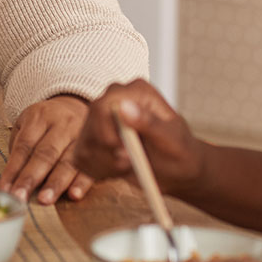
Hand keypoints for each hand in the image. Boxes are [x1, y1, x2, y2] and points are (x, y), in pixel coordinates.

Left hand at [0, 94, 93, 204]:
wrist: (75, 105)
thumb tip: (12, 181)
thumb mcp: (27, 124)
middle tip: (21, 197)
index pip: (25, 145)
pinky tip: (74, 195)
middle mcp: (62, 124)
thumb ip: (20, 148)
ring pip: (68, 161)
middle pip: (46, 153)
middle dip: (32, 177)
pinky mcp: (95, 147)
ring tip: (45, 200)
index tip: (5, 190)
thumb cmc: (45, 122)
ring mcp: (81, 135)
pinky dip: (81, 183)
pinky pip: (89, 166)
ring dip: (56, 183)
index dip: (14, 169)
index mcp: (40, 117)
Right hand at [74, 79, 204, 196]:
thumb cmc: (180, 151)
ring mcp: (103, 119)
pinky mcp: (95, 138)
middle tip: (128, 161)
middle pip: (90, 125)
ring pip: (85, 143)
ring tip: (128, 165)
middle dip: (107, 152)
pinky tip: (117, 169)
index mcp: (135, 92)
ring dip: (105, 163)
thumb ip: (149, 122)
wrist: (178, 170)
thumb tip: (124, 107)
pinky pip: (81, 156)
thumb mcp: (170, 138)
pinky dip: (98, 169)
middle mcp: (115, 100)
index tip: (122, 151)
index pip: (103, 105)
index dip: (105, 131)